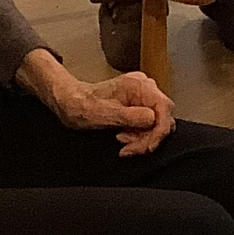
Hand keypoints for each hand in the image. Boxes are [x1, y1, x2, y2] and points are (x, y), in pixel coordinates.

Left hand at [21, 47, 175, 155]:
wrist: (69, 102)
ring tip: (123, 142)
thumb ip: (131, 116)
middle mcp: (145, 87)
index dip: (157, 132)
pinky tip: (125, 137)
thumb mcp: (105, 115)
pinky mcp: (139, 103)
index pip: (164, 109)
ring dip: (142, 138)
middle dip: (148, 137)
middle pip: (162, 117)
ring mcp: (143, 95)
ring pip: (157, 122)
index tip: (144, 148)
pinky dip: (139, 134)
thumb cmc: (81, 105)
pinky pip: (149, 122)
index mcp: (139, 86)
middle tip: (129, 148)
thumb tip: (153, 119)